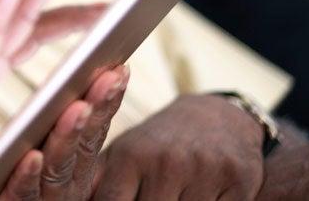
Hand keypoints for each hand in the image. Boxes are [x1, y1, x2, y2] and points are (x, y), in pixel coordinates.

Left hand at [0, 66, 129, 199]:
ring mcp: (46, 199)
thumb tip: (93, 78)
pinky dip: (28, 176)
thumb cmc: (20, 184)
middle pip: (84, 146)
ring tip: (78, 108)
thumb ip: (60, 128)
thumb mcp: (43, 153)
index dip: (106, 102)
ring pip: (59, 167)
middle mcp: (67, 185)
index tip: (120, 70)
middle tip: (108, 79)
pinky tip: (33, 156)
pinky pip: (23, 194)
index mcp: (75, 169)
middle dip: (96, 110)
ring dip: (69, 136)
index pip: (94, 131)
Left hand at [94, 94, 264, 199]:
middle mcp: (168, 161)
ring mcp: (205, 170)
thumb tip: (69, 200)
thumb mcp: (123, 153)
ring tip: (176, 192)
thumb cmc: (158, 143)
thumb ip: (98, 181)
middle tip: (154, 194)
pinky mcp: (239, 179)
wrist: (216, 117)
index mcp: (132, 155)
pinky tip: (203, 193)